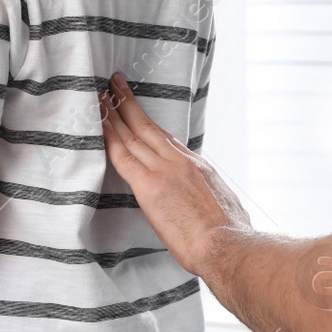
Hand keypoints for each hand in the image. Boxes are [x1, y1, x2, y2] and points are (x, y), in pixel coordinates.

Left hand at [99, 73, 250, 274]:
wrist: (228, 246)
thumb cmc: (232, 238)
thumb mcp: (229, 210)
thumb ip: (214, 202)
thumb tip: (216, 208)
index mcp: (201, 168)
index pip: (169, 142)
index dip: (151, 127)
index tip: (140, 116)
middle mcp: (182, 162)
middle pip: (149, 127)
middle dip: (130, 104)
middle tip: (116, 85)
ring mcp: (165, 171)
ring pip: (134, 134)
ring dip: (114, 113)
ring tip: (101, 96)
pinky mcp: (150, 186)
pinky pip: (122, 156)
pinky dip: (109, 137)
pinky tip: (99, 123)